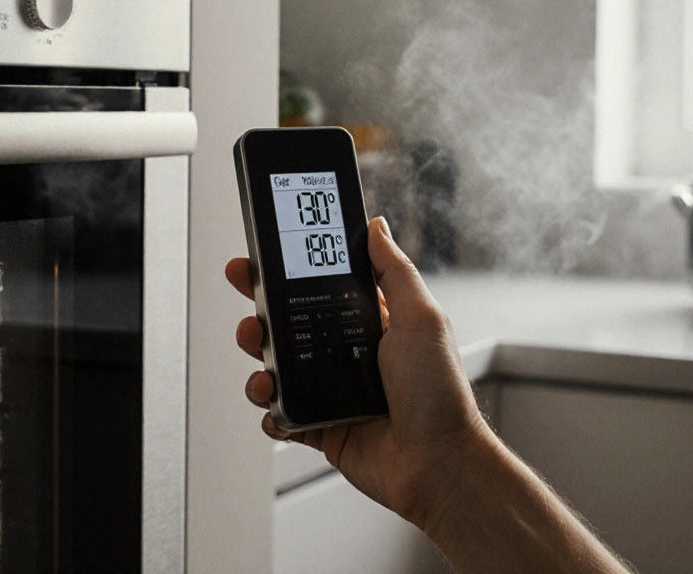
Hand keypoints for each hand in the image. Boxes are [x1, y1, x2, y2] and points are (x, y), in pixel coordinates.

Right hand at [226, 217, 488, 528]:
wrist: (437, 464)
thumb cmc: (440, 394)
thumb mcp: (422, 318)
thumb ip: (394, 270)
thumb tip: (376, 227)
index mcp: (369, 322)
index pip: (319, 287)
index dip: (286, 272)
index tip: (260, 259)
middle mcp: (346, 353)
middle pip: (287, 324)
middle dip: (260, 314)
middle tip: (251, 310)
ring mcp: (331, 390)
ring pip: (275, 367)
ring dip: (259, 362)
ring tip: (264, 365)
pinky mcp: (319, 426)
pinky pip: (280, 413)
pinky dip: (270, 409)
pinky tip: (276, 405)